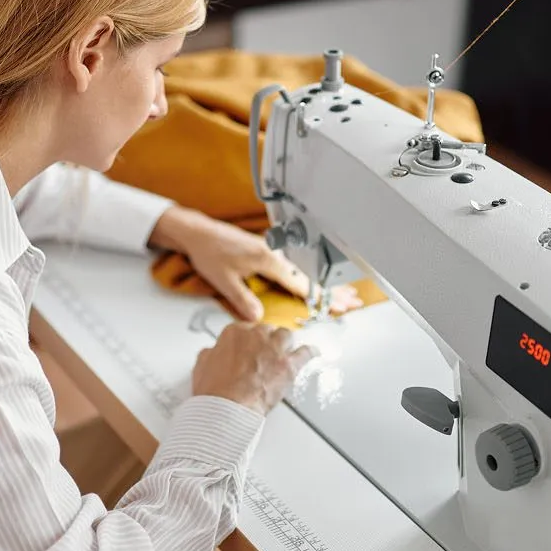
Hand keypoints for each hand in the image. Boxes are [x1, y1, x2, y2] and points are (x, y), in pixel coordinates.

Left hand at [149, 206, 362, 321]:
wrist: (199, 233)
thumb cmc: (209, 251)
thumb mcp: (224, 280)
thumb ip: (243, 300)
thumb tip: (259, 317)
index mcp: (268, 259)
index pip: (301, 283)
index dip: (320, 298)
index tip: (336, 306)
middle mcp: (274, 253)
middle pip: (310, 276)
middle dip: (332, 290)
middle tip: (352, 300)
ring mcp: (272, 251)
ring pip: (304, 271)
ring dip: (323, 284)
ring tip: (341, 294)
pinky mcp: (267, 252)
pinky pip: (294, 267)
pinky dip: (308, 277)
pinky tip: (314, 285)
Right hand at [191, 322, 315, 413]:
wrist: (227, 407)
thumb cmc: (214, 390)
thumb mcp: (202, 365)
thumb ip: (212, 353)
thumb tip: (215, 353)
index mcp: (234, 332)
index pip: (246, 329)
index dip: (248, 342)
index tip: (249, 349)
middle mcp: (257, 335)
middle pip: (267, 331)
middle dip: (266, 342)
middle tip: (264, 355)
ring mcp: (275, 349)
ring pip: (286, 336)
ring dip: (285, 344)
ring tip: (283, 353)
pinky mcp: (289, 365)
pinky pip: (306, 353)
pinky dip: (310, 352)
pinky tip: (313, 352)